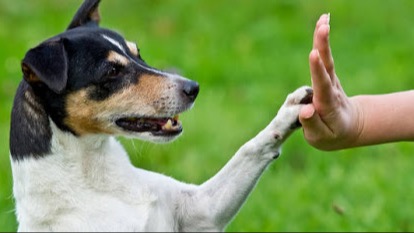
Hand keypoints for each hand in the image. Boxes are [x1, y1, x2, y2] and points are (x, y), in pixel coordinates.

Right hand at [299, 14, 362, 149]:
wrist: (349, 126)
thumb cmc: (331, 134)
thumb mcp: (321, 138)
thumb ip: (312, 125)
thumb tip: (305, 110)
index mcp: (327, 105)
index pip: (322, 86)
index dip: (317, 71)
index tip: (314, 55)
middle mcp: (330, 89)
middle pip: (327, 66)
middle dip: (323, 47)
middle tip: (323, 27)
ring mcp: (330, 80)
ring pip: (326, 59)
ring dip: (323, 39)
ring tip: (323, 20)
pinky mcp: (326, 76)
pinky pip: (323, 57)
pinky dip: (322, 41)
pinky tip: (322, 24)